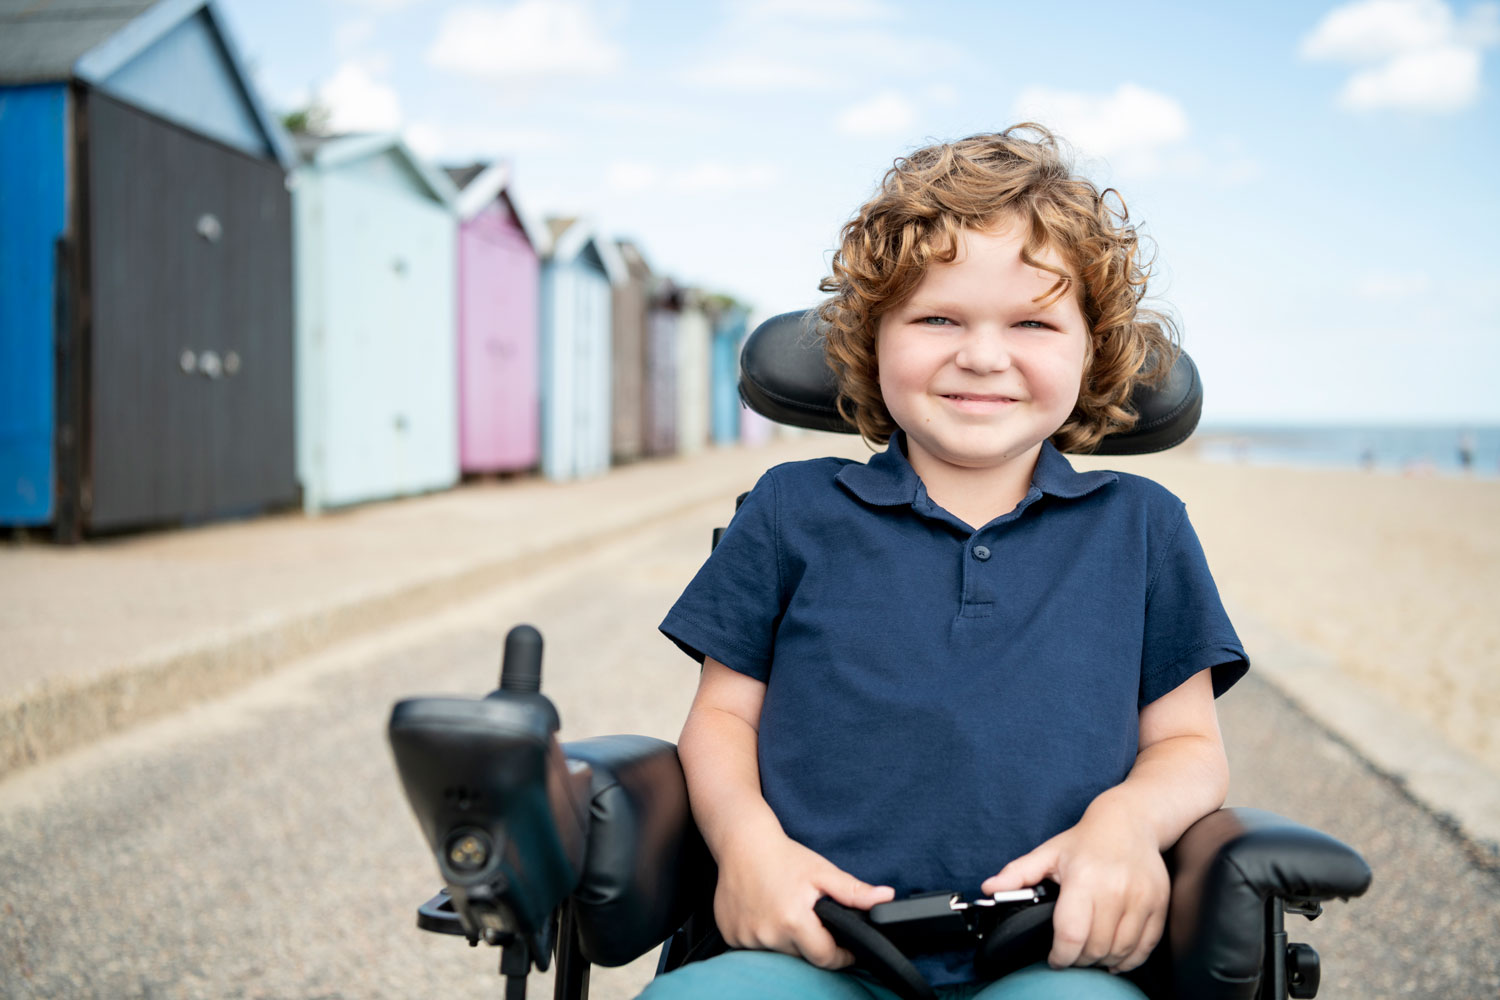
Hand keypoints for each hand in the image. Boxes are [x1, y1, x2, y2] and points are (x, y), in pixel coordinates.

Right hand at [713, 830, 894, 969]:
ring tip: (786, 913)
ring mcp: (745, 936)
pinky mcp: (730, 934)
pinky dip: (764, 936)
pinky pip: (754, 946)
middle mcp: (767, 934)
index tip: (845, 947)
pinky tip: (765, 914)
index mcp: (793, 921)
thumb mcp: (823, 872)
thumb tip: (886, 898)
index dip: (840, 955)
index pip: (824, 957)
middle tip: (811, 918)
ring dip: (787, 940)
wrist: (742, 842)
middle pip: (801, 956)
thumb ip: (854, 891)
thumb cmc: (785, 856)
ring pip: (778, 952)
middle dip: (812, 943)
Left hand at [982, 795, 1168, 973]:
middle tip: (1070, 957)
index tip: (1054, 960)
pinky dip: (1129, 959)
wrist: (1130, 822)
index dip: (1060, 956)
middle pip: (1096, 947)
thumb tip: (989, 888)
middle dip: (1079, 960)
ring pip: (1121, 950)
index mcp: (1084, 878)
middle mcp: (1115, 889)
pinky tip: (1115, 958)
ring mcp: (1141, 898)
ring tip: (1090, 956)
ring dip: (1103, 962)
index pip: (1071, 934)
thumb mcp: (1048, 853)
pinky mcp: (1159, 904)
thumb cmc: (1086, 841)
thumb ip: (1017, 873)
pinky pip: (1146, 946)